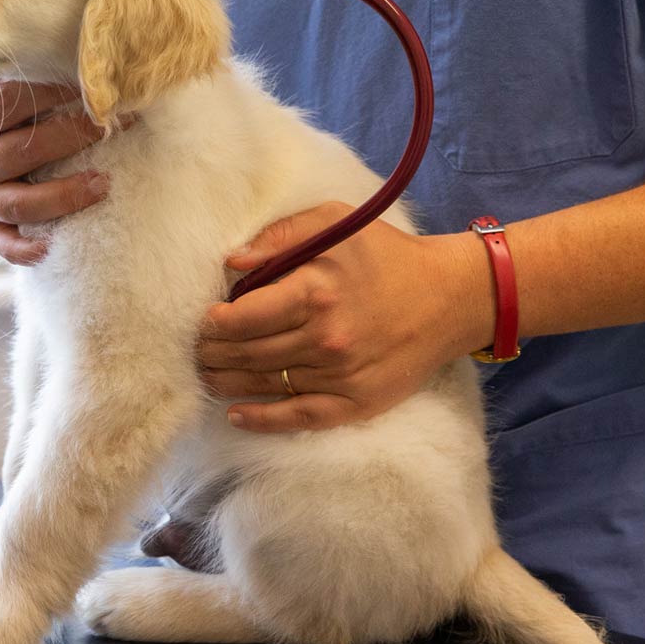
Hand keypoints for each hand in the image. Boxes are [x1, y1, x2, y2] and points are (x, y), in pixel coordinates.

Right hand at [0, 80, 110, 264]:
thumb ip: (22, 67)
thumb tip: (74, 51)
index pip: (4, 103)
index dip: (50, 92)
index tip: (90, 83)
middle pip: (20, 152)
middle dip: (70, 138)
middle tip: (110, 125)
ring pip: (19, 203)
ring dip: (63, 194)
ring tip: (104, 183)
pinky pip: (6, 245)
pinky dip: (26, 250)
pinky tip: (53, 246)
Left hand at [198, 202, 492, 432]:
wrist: (449, 297)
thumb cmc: (386, 255)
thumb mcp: (336, 223)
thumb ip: (281, 237)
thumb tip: (231, 263)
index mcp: (317, 290)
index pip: (244, 317)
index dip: (213, 322)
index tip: (203, 320)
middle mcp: (326, 338)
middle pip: (248, 353)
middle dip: (212, 353)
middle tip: (195, 349)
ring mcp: (340, 374)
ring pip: (265, 384)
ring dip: (227, 382)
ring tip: (206, 374)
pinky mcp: (355, 402)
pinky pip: (299, 417)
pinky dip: (263, 420)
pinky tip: (236, 415)